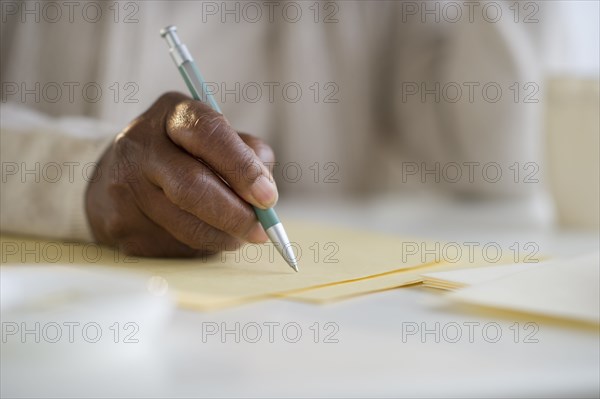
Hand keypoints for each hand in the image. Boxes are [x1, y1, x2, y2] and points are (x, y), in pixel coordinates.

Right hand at [85, 92, 276, 256]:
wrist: (118, 174)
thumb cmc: (183, 153)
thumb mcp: (215, 137)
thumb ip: (246, 153)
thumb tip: (264, 190)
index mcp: (171, 114)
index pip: (209, 135)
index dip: (242, 168)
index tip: (267, 197)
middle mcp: (140, 146)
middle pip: (192, 187)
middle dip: (235, 214)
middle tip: (262, 230)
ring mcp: (124, 188)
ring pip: (186, 225)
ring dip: (223, 236)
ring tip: (239, 235)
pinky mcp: (122, 226)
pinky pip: (174, 246)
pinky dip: (201, 246)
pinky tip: (205, 235)